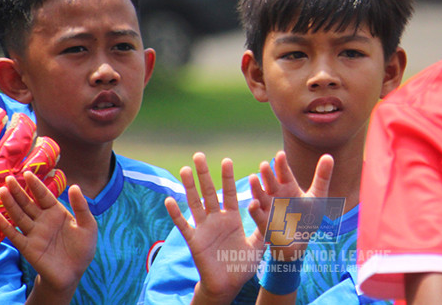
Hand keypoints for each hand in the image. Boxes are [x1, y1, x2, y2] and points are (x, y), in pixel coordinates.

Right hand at [0, 171, 96, 299]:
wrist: (74, 274)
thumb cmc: (82, 249)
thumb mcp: (88, 226)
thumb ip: (81, 207)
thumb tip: (74, 186)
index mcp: (56, 212)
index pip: (44, 195)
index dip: (36, 185)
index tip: (27, 173)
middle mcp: (43, 220)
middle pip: (28, 203)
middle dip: (18, 191)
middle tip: (8, 178)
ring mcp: (34, 233)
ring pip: (19, 216)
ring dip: (10, 204)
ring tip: (1, 191)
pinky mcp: (28, 247)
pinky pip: (14, 235)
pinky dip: (5, 226)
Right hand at [166, 152, 262, 304]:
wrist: (228, 286)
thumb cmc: (243, 265)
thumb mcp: (258, 245)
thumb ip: (264, 228)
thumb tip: (272, 210)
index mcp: (232, 218)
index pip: (228, 193)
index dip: (227, 177)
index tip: (226, 160)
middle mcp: (216, 219)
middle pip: (208, 192)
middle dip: (204, 174)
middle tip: (199, 155)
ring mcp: (204, 228)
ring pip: (195, 204)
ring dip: (189, 187)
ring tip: (184, 169)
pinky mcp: (195, 241)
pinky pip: (184, 225)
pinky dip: (176, 214)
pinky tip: (169, 201)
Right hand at [249, 151, 333, 261]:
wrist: (302, 241)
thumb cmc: (308, 217)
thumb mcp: (318, 196)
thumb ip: (322, 177)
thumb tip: (329, 155)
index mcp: (288, 186)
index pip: (284, 172)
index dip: (281, 164)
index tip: (280, 154)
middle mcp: (276, 195)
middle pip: (270, 182)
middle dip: (266, 174)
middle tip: (264, 164)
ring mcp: (269, 208)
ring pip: (260, 195)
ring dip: (256, 187)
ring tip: (252, 177)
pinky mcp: (265, 223)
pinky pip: (258, 216)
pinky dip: (254, 210)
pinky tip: (253, 203)